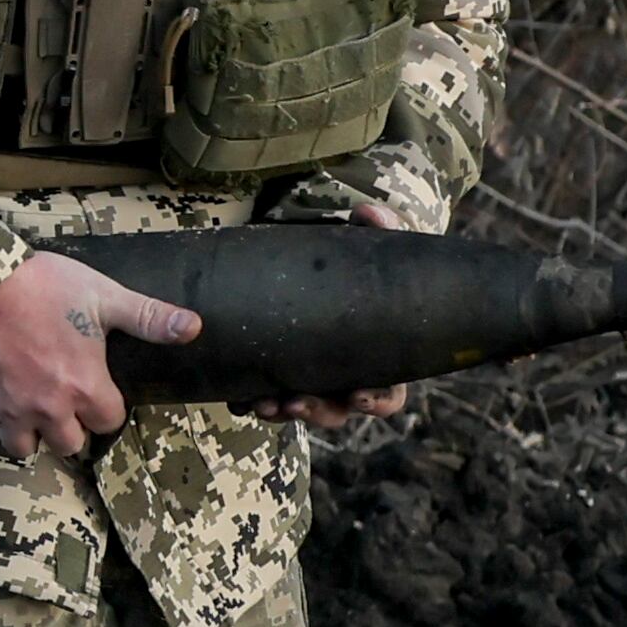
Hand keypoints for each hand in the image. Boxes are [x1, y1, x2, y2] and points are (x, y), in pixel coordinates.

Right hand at [0, 250, 202, 459]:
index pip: (109, 422)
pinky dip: (1, 421)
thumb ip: (148, 317)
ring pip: (28, 447)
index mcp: (85, 387)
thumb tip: (195, 328)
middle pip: (71, 444)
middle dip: (73, 428)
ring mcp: (12, 412)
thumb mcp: (102, 296)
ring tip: (36, 411)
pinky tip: (4, 399)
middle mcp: (51, 410)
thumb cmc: (43, 288)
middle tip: (67, 403)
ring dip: (36, 434)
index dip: (106, 407)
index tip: (98, 390)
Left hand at [256, 196, 409, 429]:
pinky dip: (253, 401)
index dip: (376, 400)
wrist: (313, 264)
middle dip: (317, 411)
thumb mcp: (366, 245)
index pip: (386, 395)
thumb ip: (376, 229)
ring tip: (263, 403)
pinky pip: (265, 400)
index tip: (357, 394)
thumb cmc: (351, 264)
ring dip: (282, 411)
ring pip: (299, 410)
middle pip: (337, 411)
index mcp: (376, 358)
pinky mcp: (276, 374)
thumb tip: (373, 215)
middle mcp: (343, 377)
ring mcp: (309, 380)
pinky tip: (240, 396)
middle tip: (296, 403)